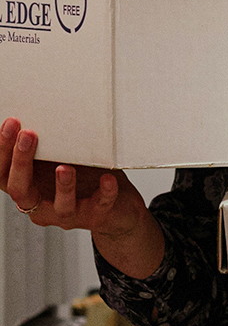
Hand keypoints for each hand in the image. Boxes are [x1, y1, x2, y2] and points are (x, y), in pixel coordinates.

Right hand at [0, 117, 164, 277]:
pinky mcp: (96, 216)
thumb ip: (54, 146)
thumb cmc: (86, 179)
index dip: (3, 150)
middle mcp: (43, 205)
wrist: (118, 209)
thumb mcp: (65, 159)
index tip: (11, 122)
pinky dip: (104, 192)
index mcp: (31, 188)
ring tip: (64, 167)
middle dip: (21, 162)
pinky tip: (108, 178)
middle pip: (21, 190)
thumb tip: (49, 109)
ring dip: (63, 185)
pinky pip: (99, 206)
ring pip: (60, 206)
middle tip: (28, 135)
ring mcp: (69, 214)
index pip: (5, 174)